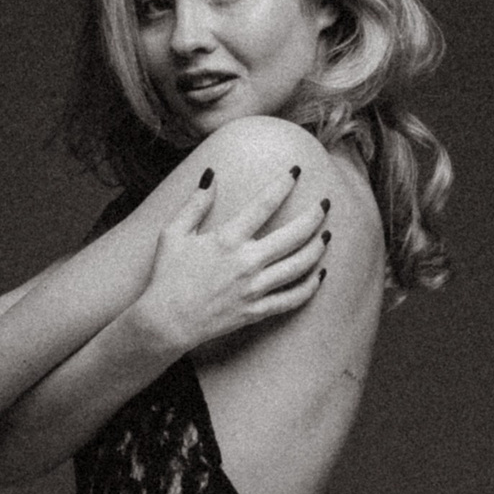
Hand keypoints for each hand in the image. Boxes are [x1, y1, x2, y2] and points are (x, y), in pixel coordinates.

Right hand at [137, 164, 329, 352]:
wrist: (167, 322)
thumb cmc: (167, 276)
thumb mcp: (173, 233)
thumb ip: (195, 203)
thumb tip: (211, 175)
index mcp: (227, 239)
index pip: (265, 203)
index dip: (284, 184)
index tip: (297, 171)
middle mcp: (247, 262)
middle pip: (294, 235)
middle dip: (314, 215)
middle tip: (326, 204)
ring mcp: (255, 289)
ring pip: (300, 266)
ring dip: (318, 248)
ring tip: (327, 235)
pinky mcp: (257, 311)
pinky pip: (292, 299)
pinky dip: (311, 287)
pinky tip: (320, 274)